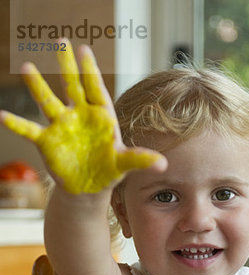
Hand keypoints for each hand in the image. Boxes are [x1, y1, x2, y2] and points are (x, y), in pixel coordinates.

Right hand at [0, 40, 166, 193]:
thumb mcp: (125, 164)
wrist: (89, 187)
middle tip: (60, 41)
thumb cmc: (109, 170)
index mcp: (100, 116)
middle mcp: (79, 115)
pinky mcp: (47, 141)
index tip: (84, 50)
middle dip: (66, 66)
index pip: (95, 89)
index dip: (90, 71)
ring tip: (26, 66)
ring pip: (47, 102)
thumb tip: (162, 164)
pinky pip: (29, 130)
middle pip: (72, 86)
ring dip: (37, 86)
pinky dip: (17, 124)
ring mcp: (61, 126)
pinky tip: (3, 116)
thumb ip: (141, 159)